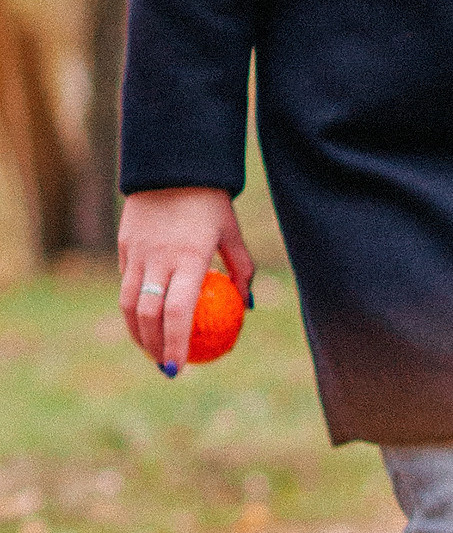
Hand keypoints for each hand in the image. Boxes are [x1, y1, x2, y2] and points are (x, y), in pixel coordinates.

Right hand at [119, 187, 252, 375]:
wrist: (173, 165)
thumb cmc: (210, 202)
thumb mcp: (232, 233)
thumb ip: (241, 269)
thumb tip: (248, 306)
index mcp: (190, 257)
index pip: (179, 312)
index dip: (175, 344)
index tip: (179, 367)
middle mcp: (159, 258)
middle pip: (147, 315)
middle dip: (153, 347)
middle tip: (165, 366)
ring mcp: (137, 252)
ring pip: (127, 303)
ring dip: (137, 332)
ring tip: (150, 349)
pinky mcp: (124, 245)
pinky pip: (126, 281)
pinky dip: (132, 304)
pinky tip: (143, 317)